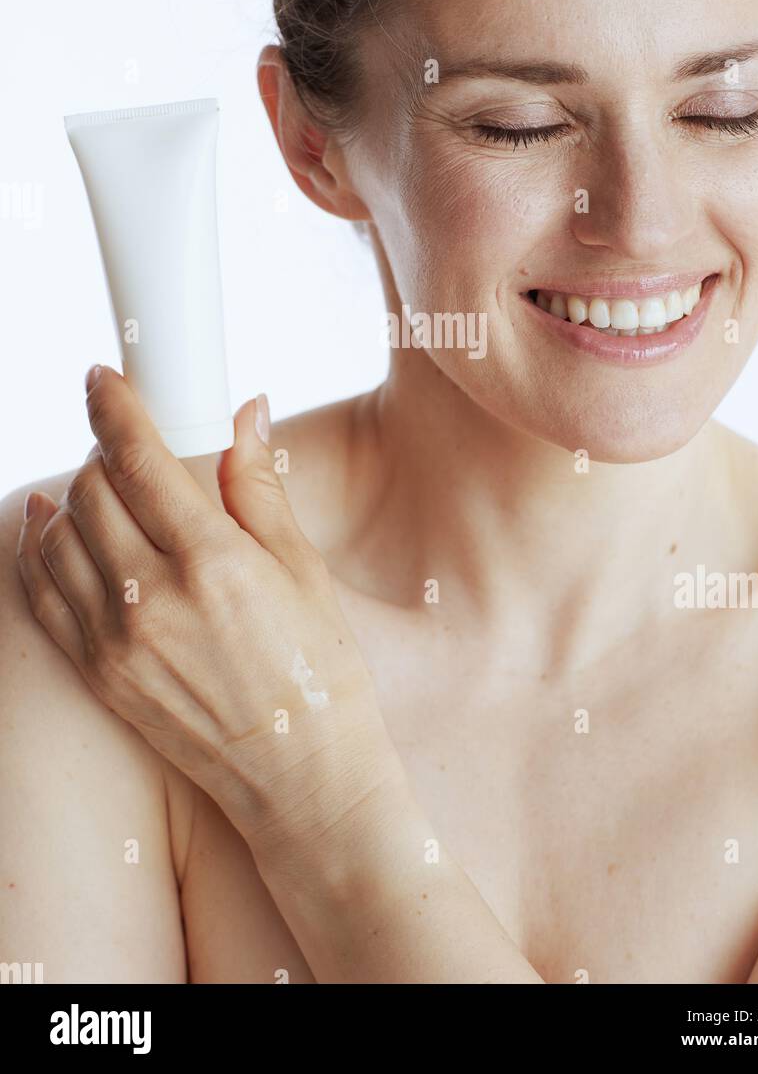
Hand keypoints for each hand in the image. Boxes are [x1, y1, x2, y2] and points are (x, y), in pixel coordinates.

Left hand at [15, 364, 406, 866]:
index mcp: (214, 562)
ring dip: (70, 497)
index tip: (102, 377)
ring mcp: (118, 641)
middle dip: (102, 451)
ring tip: (99, 484)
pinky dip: (39, 550)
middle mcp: (153, 598)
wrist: (303, 779)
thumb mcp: (304, 571)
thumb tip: (246, 414)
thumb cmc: (320, 675)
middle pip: (92, 490)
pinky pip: (44, 594)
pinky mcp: (100, 675)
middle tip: (127, 443)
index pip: (137, 457)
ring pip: (59, 538)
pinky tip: (49, 526)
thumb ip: (261, 487)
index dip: (112, 405)